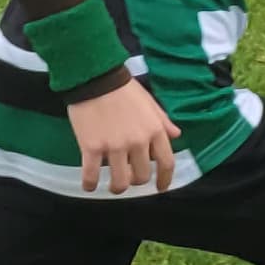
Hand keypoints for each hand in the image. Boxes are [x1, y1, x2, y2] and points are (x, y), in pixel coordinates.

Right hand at [68, 80, 180, 196]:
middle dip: (136, 181)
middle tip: (128, 179)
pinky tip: (88, 186)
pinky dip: (89, 184)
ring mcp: (115, 146)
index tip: (160, 187)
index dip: (164, 179)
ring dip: (117, 188)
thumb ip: (163, 121)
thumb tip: (176, 134)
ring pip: (120, 181)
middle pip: (141, 176)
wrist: (95, 77)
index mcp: (154, 131)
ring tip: (112, 187)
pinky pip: (91, 174)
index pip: (166, 163)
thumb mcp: (149, 102)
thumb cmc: (123, 88)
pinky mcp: (92, 147)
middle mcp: (138, 142)